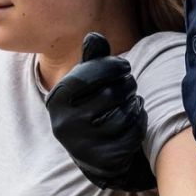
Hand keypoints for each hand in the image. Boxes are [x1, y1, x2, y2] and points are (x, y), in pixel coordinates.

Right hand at [46, 32, 157, 190]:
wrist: (94, 152)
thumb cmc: (91, 106)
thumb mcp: (86, 83)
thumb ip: (91, 59)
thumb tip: (95, 37)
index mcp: (56, 100)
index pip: (86, 75)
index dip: (111, 66)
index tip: (125, 65)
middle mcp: (64, 124)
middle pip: (110, 93)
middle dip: (127, 84)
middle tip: (130, 84)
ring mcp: (84, 144)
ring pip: (125, 112)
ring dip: (135, 102)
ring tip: (132, 100)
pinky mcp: (104, 158)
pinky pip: (134, 131)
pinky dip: (140, 120)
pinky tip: (135, 117)